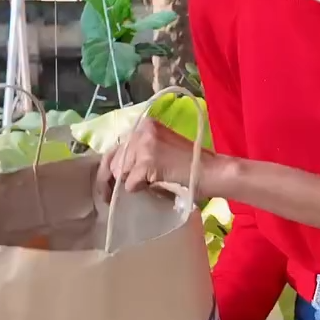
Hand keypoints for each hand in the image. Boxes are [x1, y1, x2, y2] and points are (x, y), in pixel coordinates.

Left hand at [96, 119, 234, 204]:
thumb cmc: (190, 165)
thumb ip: (141, 152)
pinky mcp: (147, 162)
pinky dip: (138, 190)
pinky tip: (151, 188)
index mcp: (145, 125)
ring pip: (120, 171)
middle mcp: (142, 130)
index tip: (109, 182)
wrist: (210, 171)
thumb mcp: (162, 149)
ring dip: (128, 184)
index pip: (118, 146)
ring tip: (138, 192)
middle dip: (113, 178)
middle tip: (112, 195)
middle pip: (114, 159)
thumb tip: (118, 169)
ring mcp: (144, 145)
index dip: (111, 166)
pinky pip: (130, 183)